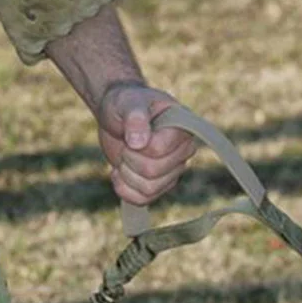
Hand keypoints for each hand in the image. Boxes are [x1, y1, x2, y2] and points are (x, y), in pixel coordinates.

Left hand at [98, 82, 196, 204]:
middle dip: (129, 158)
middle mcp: (183, 153)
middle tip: (126, 143)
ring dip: (126, 173)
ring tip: (124, 154)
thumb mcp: (127, 102)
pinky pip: (142, 200)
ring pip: (147, 189)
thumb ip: (135, 117)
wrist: (118, 116)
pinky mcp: (159, 186)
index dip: (136, 144)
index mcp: (182, 129)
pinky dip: (123, 189)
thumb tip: (138, 142)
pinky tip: (118, 172)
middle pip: (152, 172)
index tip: (130, 130)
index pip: (158, 150)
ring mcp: (173, 172)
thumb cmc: (126, 103)